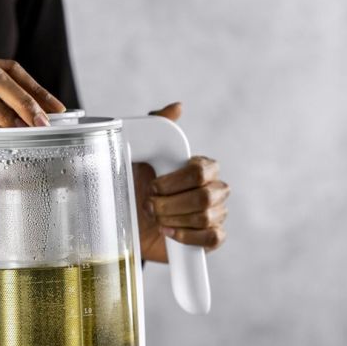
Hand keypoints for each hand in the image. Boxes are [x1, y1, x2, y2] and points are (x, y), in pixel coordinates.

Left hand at [134, 102, 228, 262]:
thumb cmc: (138, 188)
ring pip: (207, 218)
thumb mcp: (140, 157)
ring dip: (174, 220)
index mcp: (201, 168)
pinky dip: (188, 236)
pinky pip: (213, 238)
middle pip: (205, 196)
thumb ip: (158, 127)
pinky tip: (170, 232)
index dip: (175, 182)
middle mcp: (213, 189)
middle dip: (171, 204)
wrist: (131, 224)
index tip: (153, 186)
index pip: (201, 170)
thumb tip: (177, 107)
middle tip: (150, 206)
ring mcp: (215, 214)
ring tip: (157, 219)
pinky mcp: (210, 237)